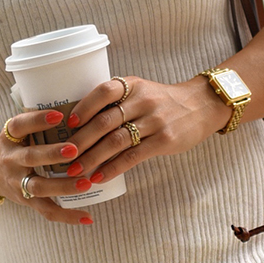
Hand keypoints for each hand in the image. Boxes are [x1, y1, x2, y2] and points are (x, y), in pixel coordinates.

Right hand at [0, 110, 94, 225]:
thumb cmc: (12, 144)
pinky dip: (67, 215)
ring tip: (86, 183)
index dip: (37, 119)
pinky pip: (46, 210)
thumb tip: (79, 100)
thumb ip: (39, 120)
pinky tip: (88, 216)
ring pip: (39, 186)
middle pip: (31, 157)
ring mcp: (17, 182)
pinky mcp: (25, 200)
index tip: (58, 114)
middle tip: (75, 149)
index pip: (19, 125)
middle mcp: (11, 159)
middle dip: (52, 154)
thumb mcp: (15, 129)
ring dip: (63, 186)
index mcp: (9, 138)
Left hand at [65, 73, 230, 188]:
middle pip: (104, 121)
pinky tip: (100, 177)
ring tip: (76, 171)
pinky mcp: (164, 140)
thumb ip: (115, 102)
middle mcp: (142, 100)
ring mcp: (154, 121)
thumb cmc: (161, 102)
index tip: (67, 125)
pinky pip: (133, 156)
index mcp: (131, 85)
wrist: (201, 106)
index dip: (83, 108)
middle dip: (80, 141)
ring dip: (92, 158)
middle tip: (62, 156)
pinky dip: (113, 168)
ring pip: (116, 141)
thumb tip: (77, 125)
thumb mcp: (139, 91)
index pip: (103, 92)